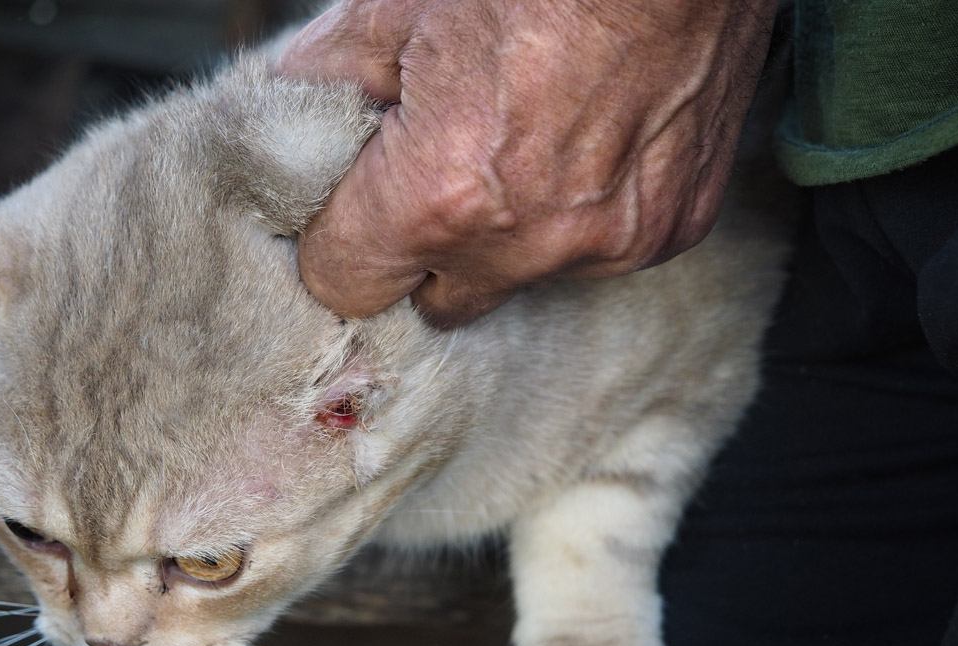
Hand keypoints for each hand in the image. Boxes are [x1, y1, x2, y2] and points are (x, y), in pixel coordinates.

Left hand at [276, 0, 776, 327]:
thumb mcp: (396, 6)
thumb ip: (328, 81)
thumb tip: (290, 113)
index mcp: (439, 196)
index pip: (345, 284)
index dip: (335, 242)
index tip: (345, 210)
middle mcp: (524, 243)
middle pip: (434, 304)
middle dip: (419, 255)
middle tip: (431, 177)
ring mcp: (605, 244)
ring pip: (518, 279)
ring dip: (503, 237)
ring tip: (521, 145)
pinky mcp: (667, 231)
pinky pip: (595, 253)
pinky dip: (580, 214)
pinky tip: (587, 143)